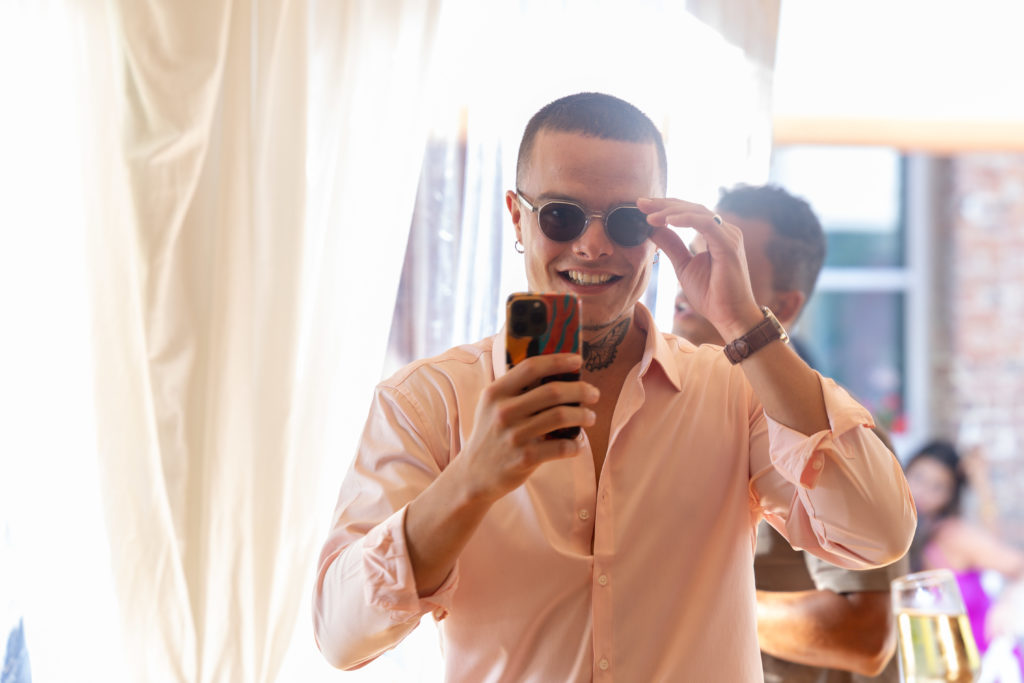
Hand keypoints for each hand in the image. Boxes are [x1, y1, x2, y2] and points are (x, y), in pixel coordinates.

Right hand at [455, 353, 598, 502]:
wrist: (475, 474)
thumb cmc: (492, 434)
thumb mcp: (492, 406)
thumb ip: (516, 389)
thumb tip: (557, 372)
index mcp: (495, 393)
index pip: (531, 367)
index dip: (558, 361)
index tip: (578, 360)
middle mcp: (503, 412)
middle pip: (553, 391)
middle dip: (581, 390)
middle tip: (594, 394)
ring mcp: (514, 436)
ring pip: (561, 416)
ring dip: (583, 415)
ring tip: (590, 417)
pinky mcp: (525, 458)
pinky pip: (562, 446)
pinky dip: (576, 444)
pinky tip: (578, 443)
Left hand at [638, 197, 762, 340]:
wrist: (730, 316)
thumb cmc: (711, 294)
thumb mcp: (683, 266)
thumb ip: (671, 245)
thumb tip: (652, 229)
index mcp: (715, 234)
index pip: (688, 212)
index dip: (665, 207)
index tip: (642, 206)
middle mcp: (724, 231)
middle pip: (692, 207)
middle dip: (665, 204)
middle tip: (641, 203)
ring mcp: (729, 236)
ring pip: (698, 212)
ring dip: (671, 211)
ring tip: (649, 216)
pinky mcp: (729, 245)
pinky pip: (706, 224)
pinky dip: (687, 220)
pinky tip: (668, 220)